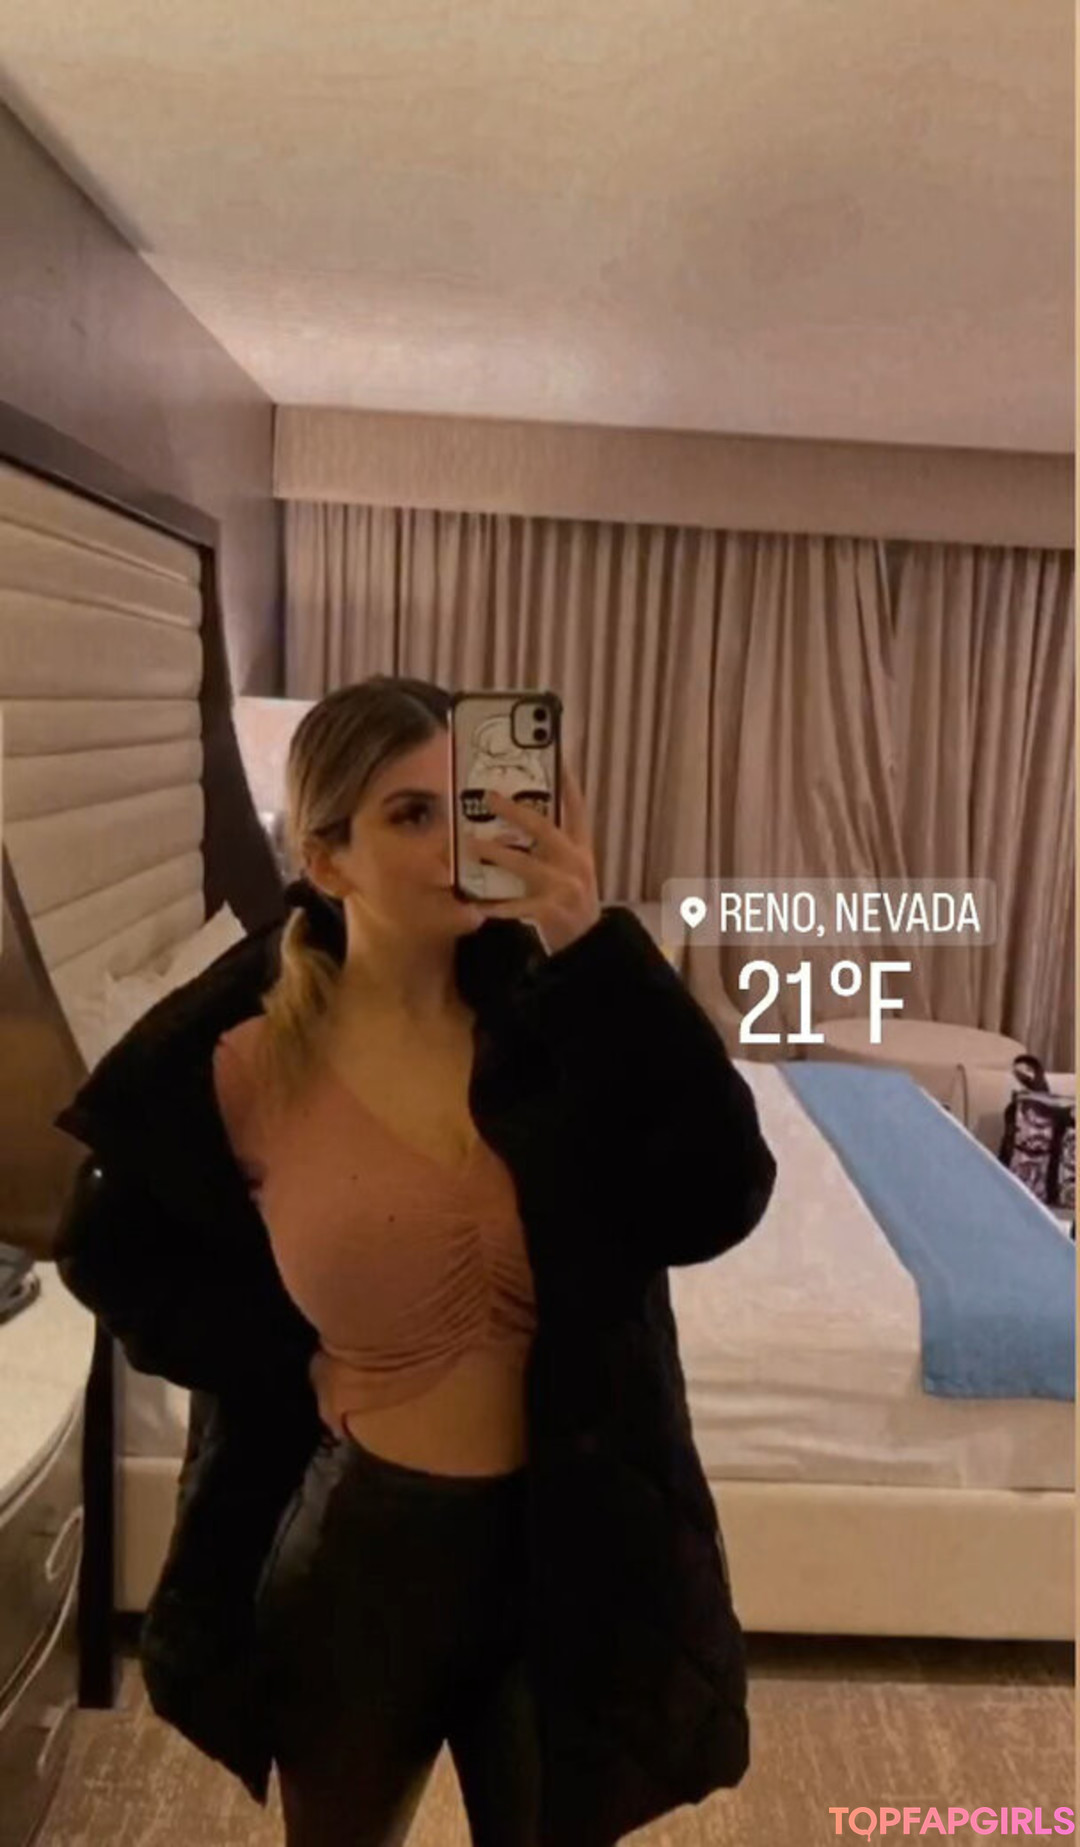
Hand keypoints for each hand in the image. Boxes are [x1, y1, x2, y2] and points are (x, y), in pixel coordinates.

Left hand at [474, 760, 601, 953]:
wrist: (589, 944)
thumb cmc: (573, 902)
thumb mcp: (573, 870)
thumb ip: (554, 848)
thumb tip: (517, 823)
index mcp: (581, 849)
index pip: (576, 809)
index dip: (566, 783)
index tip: (555, 759)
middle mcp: (576, 863)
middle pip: (544, 829)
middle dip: (514, 810)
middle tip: (488, 797)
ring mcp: (565, 887)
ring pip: (525, 864)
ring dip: (496, 853)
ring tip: (471, 844)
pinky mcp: (551, 911)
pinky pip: (516, 905)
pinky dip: (496, 905)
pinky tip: (477, 902)